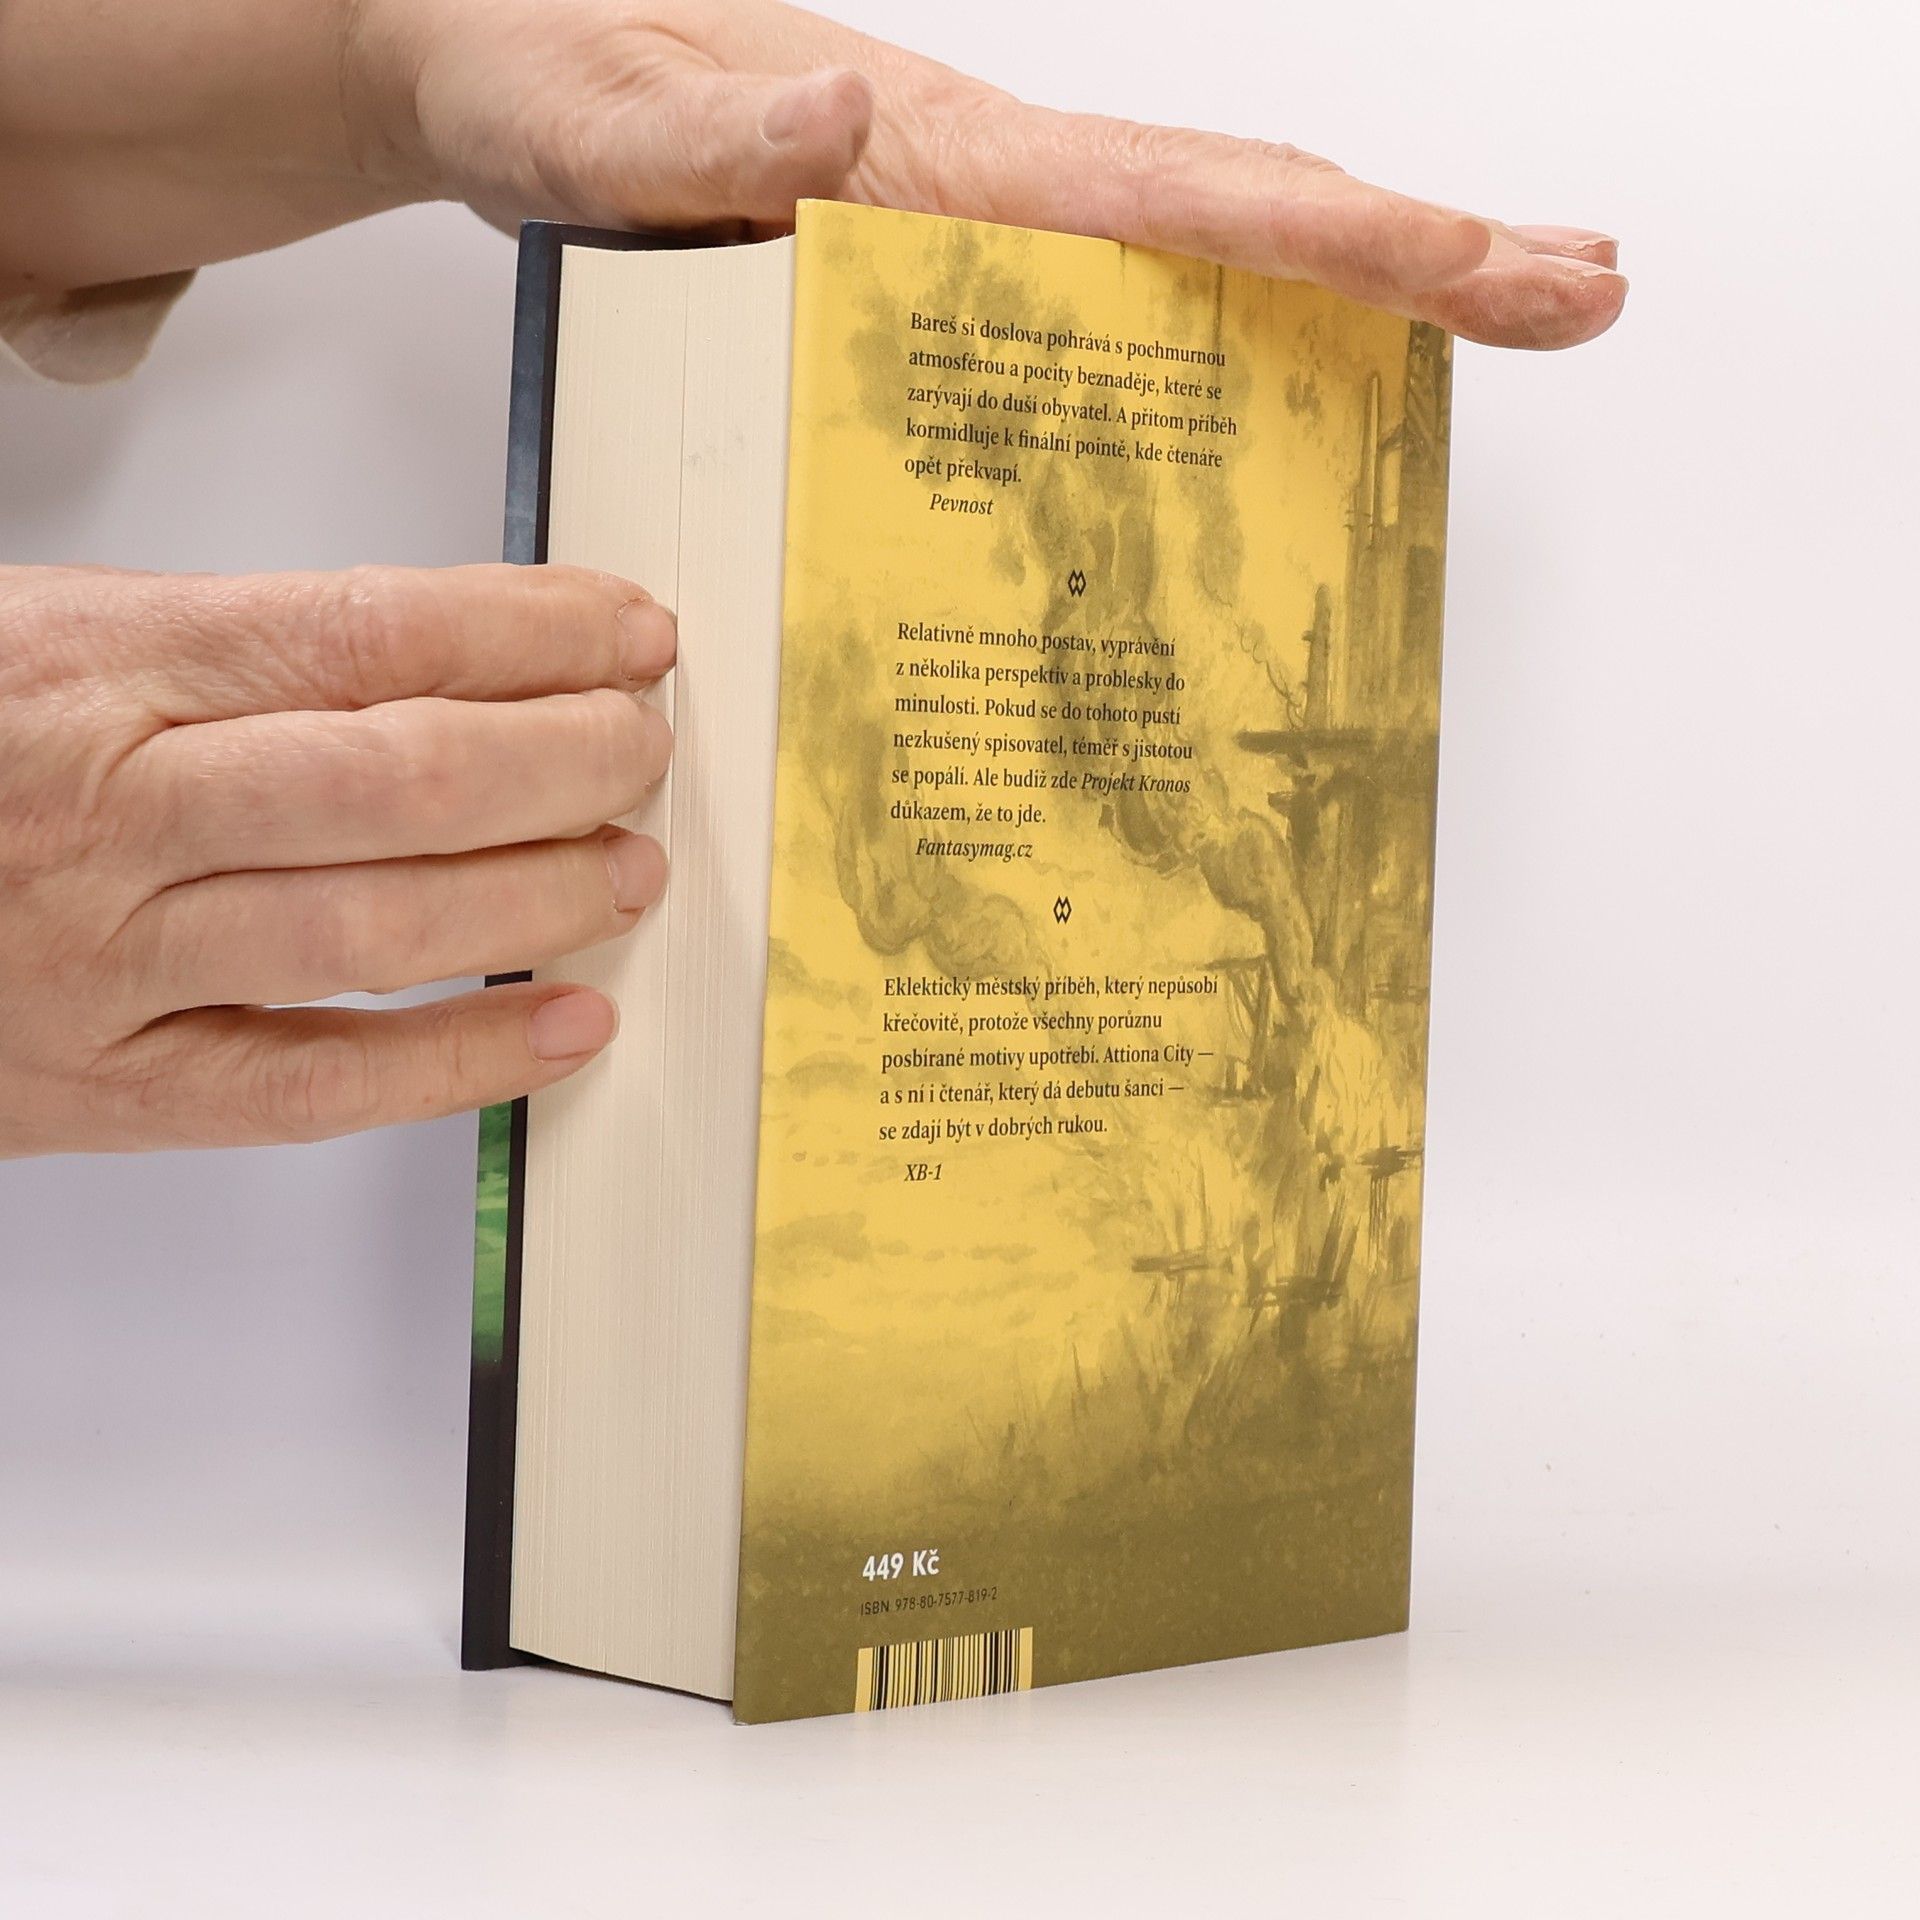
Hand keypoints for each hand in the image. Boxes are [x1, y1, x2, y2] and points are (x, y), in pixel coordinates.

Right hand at [0, 563, 672, 1153]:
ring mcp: (110, 957)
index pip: (375, 635)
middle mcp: (115, 808)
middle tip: (642, 749)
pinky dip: (463, 1064)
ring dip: (540, 898)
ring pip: (377, 928)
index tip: (629, 635)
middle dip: (564, 760)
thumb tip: (469, 652)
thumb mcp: (64, 635)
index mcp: (105, 664)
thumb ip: (248, 648)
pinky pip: (316, 1085)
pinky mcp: (112, 1085)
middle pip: (402, 781)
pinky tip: (567, 1026)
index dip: (534, 634)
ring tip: (630, 868)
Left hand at [355, 0, 1623, 347]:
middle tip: (1581, 293)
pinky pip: (1123, 288)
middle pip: (1243, 206)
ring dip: (1359, 278)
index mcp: (934, 161)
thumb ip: (695, 144)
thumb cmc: (537, 84)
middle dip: (1423, 254)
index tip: (1501, 269)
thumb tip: (841, 119)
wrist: (497, 55)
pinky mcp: (950, 252)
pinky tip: (1289, 361)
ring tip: (1495, 314)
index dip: (1351, 243)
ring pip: (1204, 239)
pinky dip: (1239, 309)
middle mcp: (985, 178)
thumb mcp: (582, 130)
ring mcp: (979, 214)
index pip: (1180, 201)